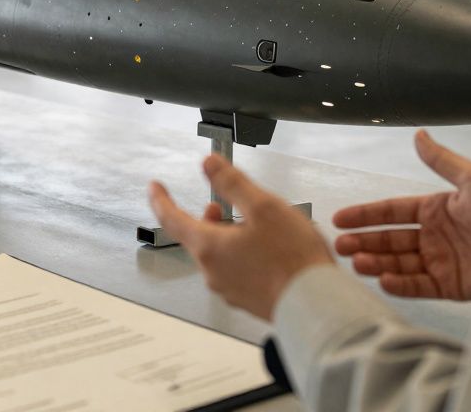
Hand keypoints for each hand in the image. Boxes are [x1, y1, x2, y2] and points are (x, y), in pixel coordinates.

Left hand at [149, 155, 331, 320]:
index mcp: (210, 248)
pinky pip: (236, 271)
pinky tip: (267, 251)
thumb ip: (232, 183)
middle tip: (220, 204)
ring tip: (253, 227)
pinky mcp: (248, 300)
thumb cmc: (292, 260)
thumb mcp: (263, 207)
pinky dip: (242, 255)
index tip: (155, 188)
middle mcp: (214, 272)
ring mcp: (230, 289)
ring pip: (219, 255)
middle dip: (207, 217)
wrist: (315, 305)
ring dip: (228, 236)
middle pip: (198, 237)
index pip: (172, 219)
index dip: (161, 199)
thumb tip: (209, 164)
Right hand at [333, 130, 470, 300]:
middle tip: (341, 245)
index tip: (341, 218)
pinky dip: (401, 284)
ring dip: (377, 262)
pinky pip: (419, 285)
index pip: (393, 211)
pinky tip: (384, 279)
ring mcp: (441, 262)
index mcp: (437, 208)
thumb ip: (442, 160)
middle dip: (364, 241)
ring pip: (399, 263)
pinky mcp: (452, 286)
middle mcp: (435, 236)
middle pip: (390, 239)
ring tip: (358, 262)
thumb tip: (418, 134)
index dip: (366, 214)